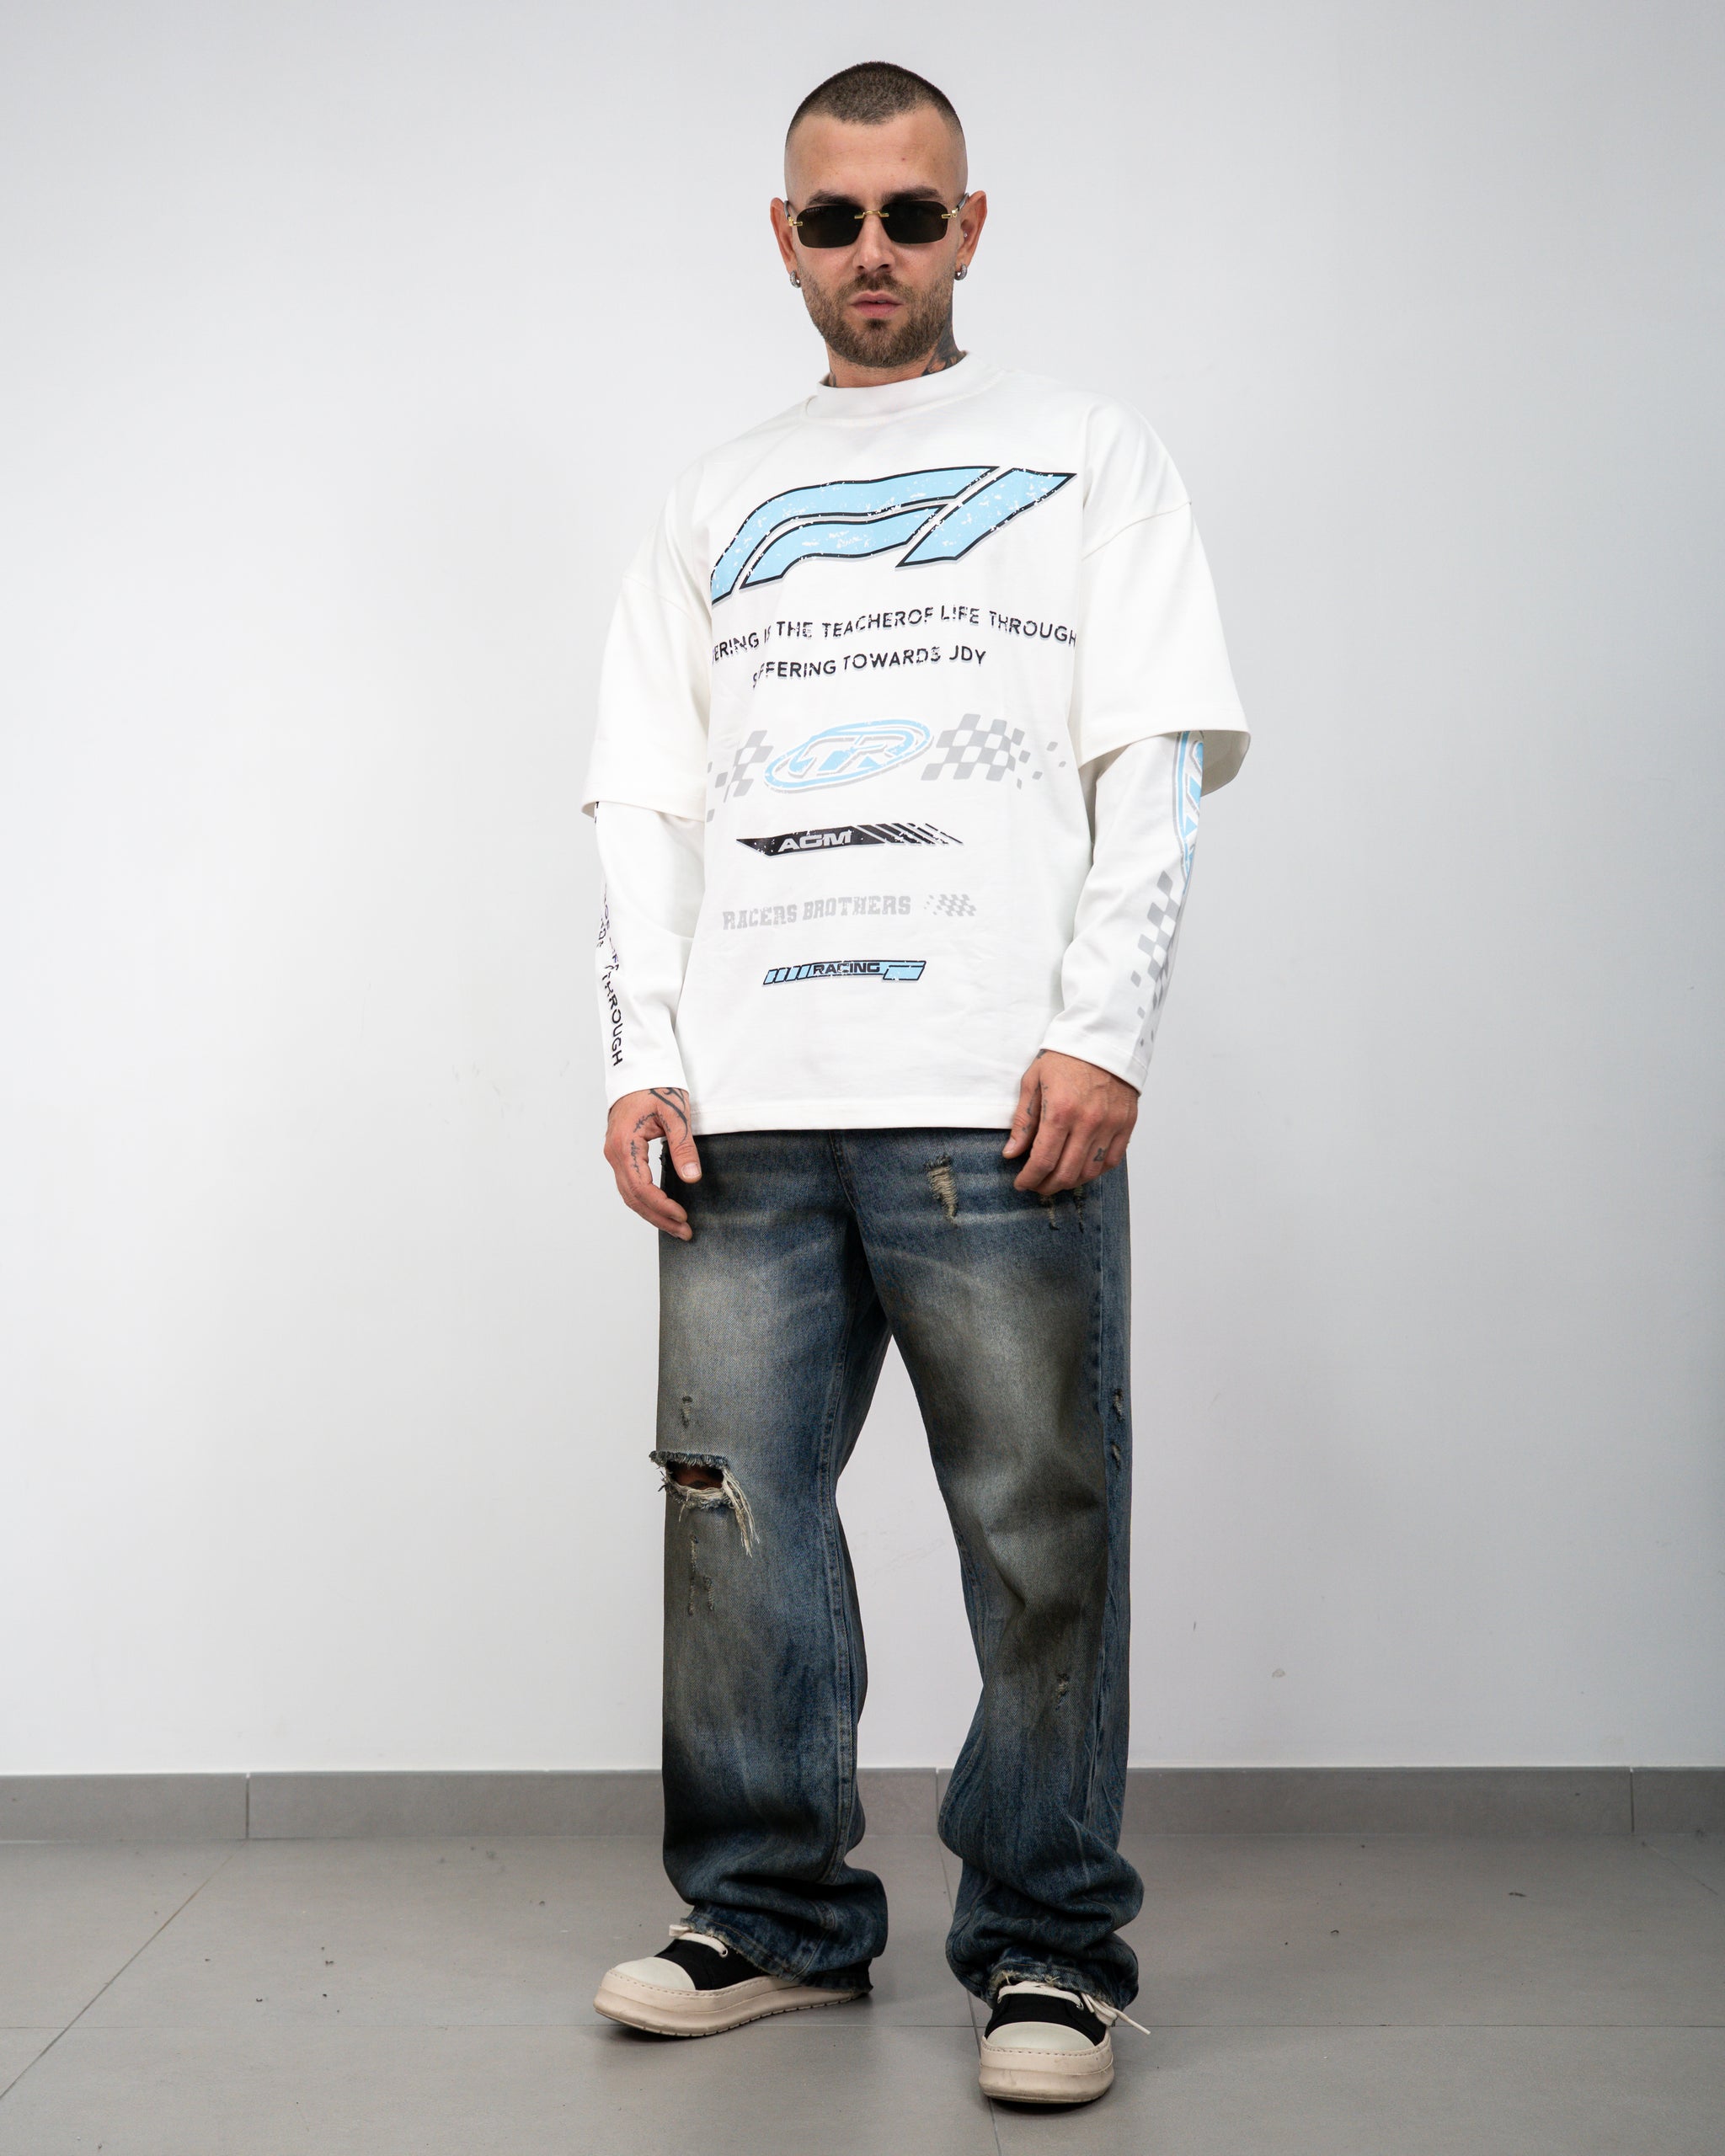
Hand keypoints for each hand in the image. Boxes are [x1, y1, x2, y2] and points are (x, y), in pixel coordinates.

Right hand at [604, 1087, 701, 1238]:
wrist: (639, 1070)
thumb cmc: (656, 1087)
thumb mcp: (676, 1114)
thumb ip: (683, 1146)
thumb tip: (691, 1177)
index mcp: (625, 1144)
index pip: (641, 1187)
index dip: (661, 1206)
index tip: (683, 1217)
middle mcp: (614, 1153)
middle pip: (633, 1198)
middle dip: (659, 1218)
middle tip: (684, 1232)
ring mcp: (614, 1155)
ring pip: (629, 1195)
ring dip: (652, 1213)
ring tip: (677, 1227)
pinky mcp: (620, 1154)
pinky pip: (629, 1185)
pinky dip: (645, 1201)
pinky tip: (662, 1209)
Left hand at [1001, 1050, 1137, 1194]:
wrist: (1103, 1039)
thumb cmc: (1065, 1057)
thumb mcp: (1033, 1082)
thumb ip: (1023, 1121)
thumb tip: (1011, 1153)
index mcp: (1060, 1110)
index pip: (1043, 1160)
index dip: (1029, 1178)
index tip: (1021, 1183)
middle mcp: (1088, 1122)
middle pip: (1066, 1173)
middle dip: (1046, 1186)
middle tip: (1036, 1185)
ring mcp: (1110, 1125)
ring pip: (1090, 1172)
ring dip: (1070, 1182)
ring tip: (1056, 1179)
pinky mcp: (1126, 1124)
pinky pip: (1111, 1161)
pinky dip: (1094, 1171)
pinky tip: (1081, 1169)